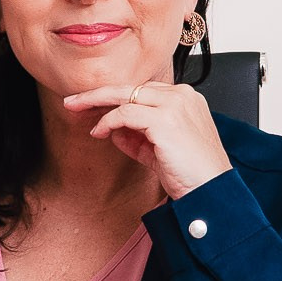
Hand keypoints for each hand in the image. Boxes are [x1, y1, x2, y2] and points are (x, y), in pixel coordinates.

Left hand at [61, 81, 232, 199]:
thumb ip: (138, 136)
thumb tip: (112, 129)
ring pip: (124, 95)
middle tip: (71, 100)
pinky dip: (107, 121)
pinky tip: (98, 132)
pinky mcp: (165, 120)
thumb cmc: (190, 174)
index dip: (115, 99)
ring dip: (96, 103)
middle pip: (131, 87)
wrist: (210, 193)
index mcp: (186, 99)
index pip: (143, 91)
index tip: (91, 106)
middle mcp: (182, 96)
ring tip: (75, 111)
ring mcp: (174, 105)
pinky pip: (125, 114)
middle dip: (97, 93)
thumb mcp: (159, 150)